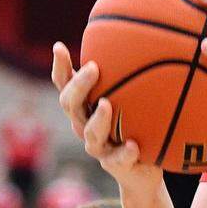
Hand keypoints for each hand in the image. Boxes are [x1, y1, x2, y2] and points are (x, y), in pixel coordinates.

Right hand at [51, 43, 161, 190]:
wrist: (143, 171)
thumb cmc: (136, 126)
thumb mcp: (133, 100)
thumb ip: (131, 77)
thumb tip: (147, 36)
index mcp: (85, 107)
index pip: (65, 84)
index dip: (60, 67)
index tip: (59, 46)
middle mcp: (84, 125)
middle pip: (70, 105)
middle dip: (79, 86)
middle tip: (93, 67)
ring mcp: (98, 146)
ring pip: (90, 133)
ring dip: (98, 119)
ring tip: (107, 105)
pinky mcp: (115, 165)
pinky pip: (117, 159)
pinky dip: (123, 152)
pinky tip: (132, 145)